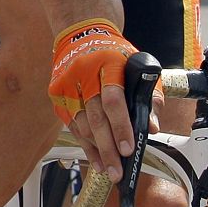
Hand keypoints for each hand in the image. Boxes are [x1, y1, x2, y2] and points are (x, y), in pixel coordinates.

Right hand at [49, 18, 138, 180]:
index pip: (113, 99)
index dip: (121, 126)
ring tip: (108, 170)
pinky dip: (84, 143)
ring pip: (81, 124)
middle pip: (95, 117)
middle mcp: (84, 74)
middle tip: (118, 172)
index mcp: (108, 64)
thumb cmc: (115, 54)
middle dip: (108, 148)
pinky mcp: (57, 94)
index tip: (128, 150)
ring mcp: (67, 84)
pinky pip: (71, 124)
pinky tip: (95, 157)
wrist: (80, 34)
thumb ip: (149, 95)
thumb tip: (150, 127)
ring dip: (95, 150)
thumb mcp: (138, 65)